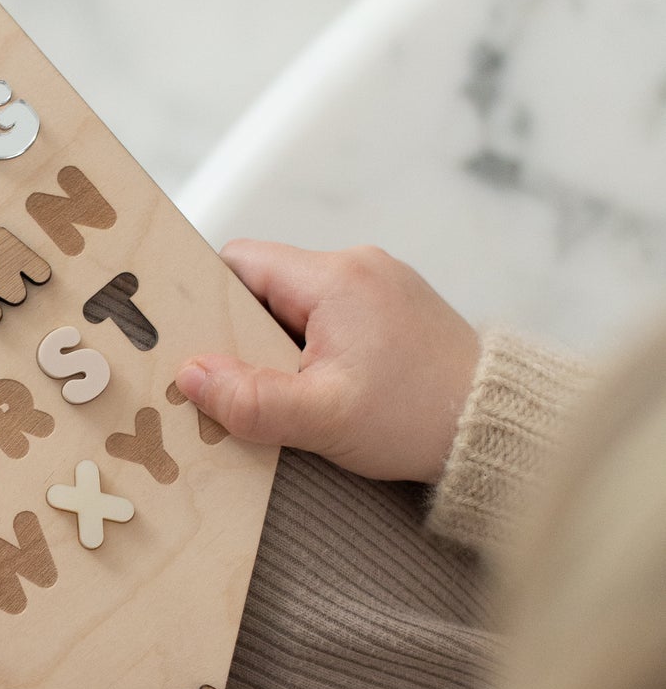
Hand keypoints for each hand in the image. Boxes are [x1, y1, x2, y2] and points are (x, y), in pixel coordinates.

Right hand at [178, 241, 480, 482]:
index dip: (208, 299)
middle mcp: (359, 266)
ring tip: (278, 393)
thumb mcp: (325, 417)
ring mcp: (380, 284)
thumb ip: (252, 399)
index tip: (192, 342)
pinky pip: (330, 318)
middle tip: (228, 382)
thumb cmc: (420, 417)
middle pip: (265, 284)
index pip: (240, 262)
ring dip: (277, 346)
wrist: (499, 426)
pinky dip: (311, 350)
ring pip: (296, 304)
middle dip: (241, 332)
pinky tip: (316, 390)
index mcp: (336, 277)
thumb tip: (190, 375)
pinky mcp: (394, 310)